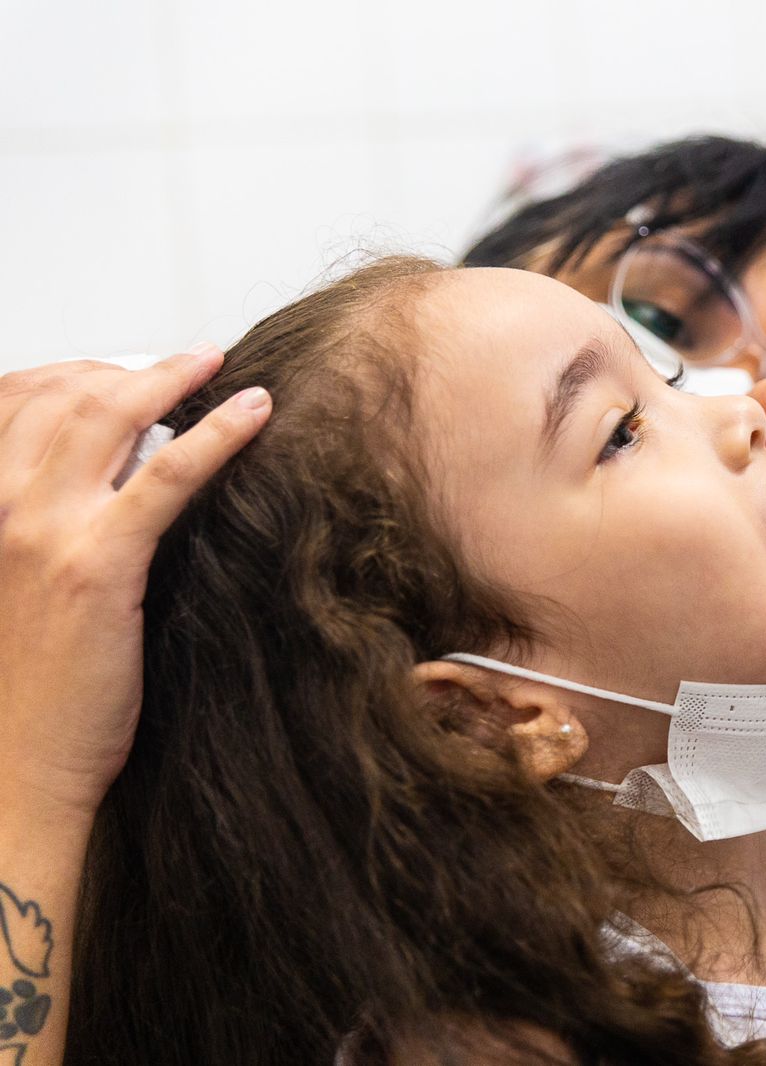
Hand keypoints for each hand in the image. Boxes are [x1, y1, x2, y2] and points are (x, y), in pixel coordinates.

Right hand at [0, 348, 270, 818]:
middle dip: (129, 367)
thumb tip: (110, 482)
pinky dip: (217, 433)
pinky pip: (167, 474)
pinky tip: (256, 412)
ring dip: (172, 379)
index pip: (14, 401)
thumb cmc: (22, 688)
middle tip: (188, 363)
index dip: (77, 373)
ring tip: (220, 368)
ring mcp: (40, 530)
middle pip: (66, 396)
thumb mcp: (13, 585)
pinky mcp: (97, 564)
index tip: (126, 369)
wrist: (12, 767)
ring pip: (110, 415)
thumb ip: (45, 528)